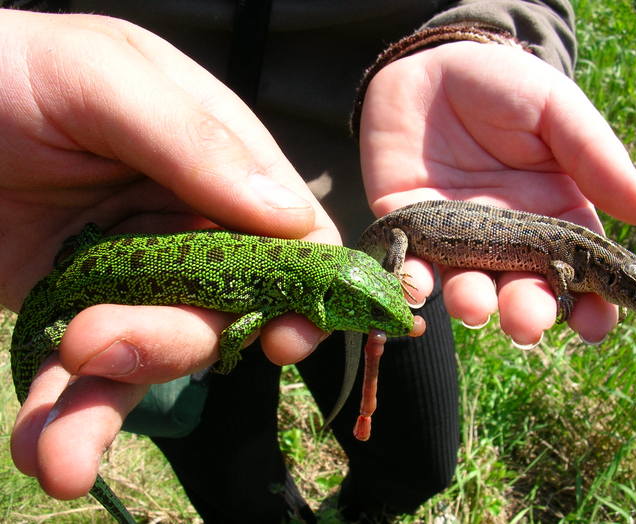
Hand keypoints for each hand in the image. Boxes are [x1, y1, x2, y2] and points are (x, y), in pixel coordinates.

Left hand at [3, 10, 337, 498]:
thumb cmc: (8, 69)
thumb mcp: (100, 77)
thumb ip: (195, 141)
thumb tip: (293, 222)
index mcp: (216, 163)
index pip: (292, 234)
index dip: (303, 290)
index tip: (285, 336)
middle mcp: (186, 225)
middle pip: (224, 308)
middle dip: (173, 341)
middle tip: (98, 340)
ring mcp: (132, 274)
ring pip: (155, 353)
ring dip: (111, 402)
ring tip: (60, 447)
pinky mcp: (71, 309)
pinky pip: (83, 375)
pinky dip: (67, 418)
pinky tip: (43, 451)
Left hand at [359, 41, 635, 345]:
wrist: (430, 65)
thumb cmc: (502, 84)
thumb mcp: (556, 111)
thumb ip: (598, 161)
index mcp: (552, 215)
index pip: (577, 271)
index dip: (588, 304)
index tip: (593, 325)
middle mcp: (506, 237)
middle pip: (521, 290)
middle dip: (525, 313)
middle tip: (526, 324)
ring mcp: (454, 236)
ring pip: (466, 286)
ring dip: (470, 303)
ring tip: (475, 305)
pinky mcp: (408, 226)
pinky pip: (410, 262)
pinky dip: (412, 279)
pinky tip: (418, 285)